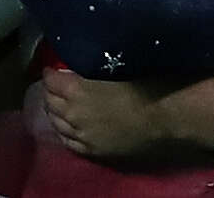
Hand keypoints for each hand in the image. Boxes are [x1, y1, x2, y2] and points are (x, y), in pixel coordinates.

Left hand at [39, 68, 167, 155]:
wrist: (164, 116)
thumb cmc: (144, 84)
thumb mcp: (114, 67)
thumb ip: (92, 67)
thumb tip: (82, 63)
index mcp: (77, 90)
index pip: (52, 81)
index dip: (50, 73)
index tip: (52, 67)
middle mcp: (73, 114)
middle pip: (51, 102)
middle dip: (50, 92)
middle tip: (56, 85)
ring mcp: (82, 135)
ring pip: (57, 123)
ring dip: (55, 112)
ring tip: (59, 104)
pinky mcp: (93, 150)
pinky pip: (69, 141)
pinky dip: (64, 131)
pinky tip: (66, 127)